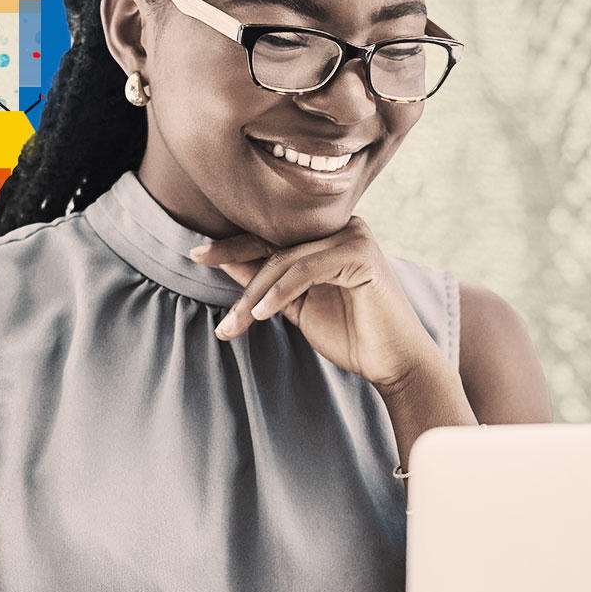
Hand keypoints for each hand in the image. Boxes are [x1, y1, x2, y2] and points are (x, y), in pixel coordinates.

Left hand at [187, 214, 435, 392]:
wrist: (394, 363)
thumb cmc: (351, 335)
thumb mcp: (297, 307)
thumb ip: (266, 283)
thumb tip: (224, 261)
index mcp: (328, 236)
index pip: (273, 235)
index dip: (233, 243)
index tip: (197, 253)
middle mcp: (342, 227)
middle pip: (274, 239)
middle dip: (233, 256)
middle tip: (196, 260)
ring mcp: (353, 236)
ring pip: (285, 259)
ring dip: (252, 294)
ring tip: (232, 325)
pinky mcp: (360, 254)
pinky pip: (304, 269)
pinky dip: (277, 292)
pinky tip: (259, 315)